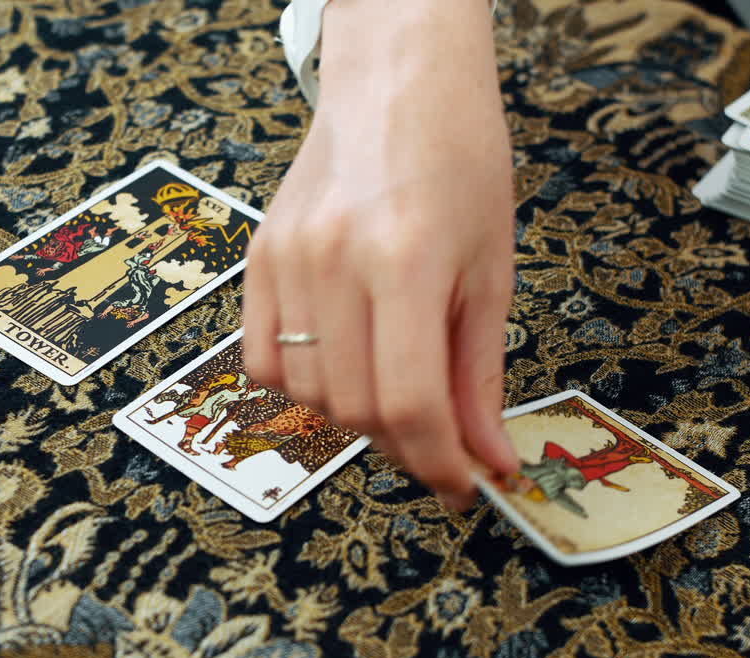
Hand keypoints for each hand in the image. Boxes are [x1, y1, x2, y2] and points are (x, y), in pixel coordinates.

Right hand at [243, 0, 517, 509]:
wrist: (396, 81)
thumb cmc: (459, 156)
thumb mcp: (491, 267)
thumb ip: (480, 372)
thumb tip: (486, 457)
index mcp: (406, 259)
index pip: (410, 403)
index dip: (440, 463)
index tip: (466, 485)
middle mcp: (334, 262)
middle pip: (355, 409)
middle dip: (406, 446)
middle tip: (441, 442)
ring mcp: (286, 260)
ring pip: (308, 394)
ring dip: (358, 417)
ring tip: (398, 391)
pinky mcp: (258, 258)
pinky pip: (264, 359)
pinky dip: (305, 384)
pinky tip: (344, 364)